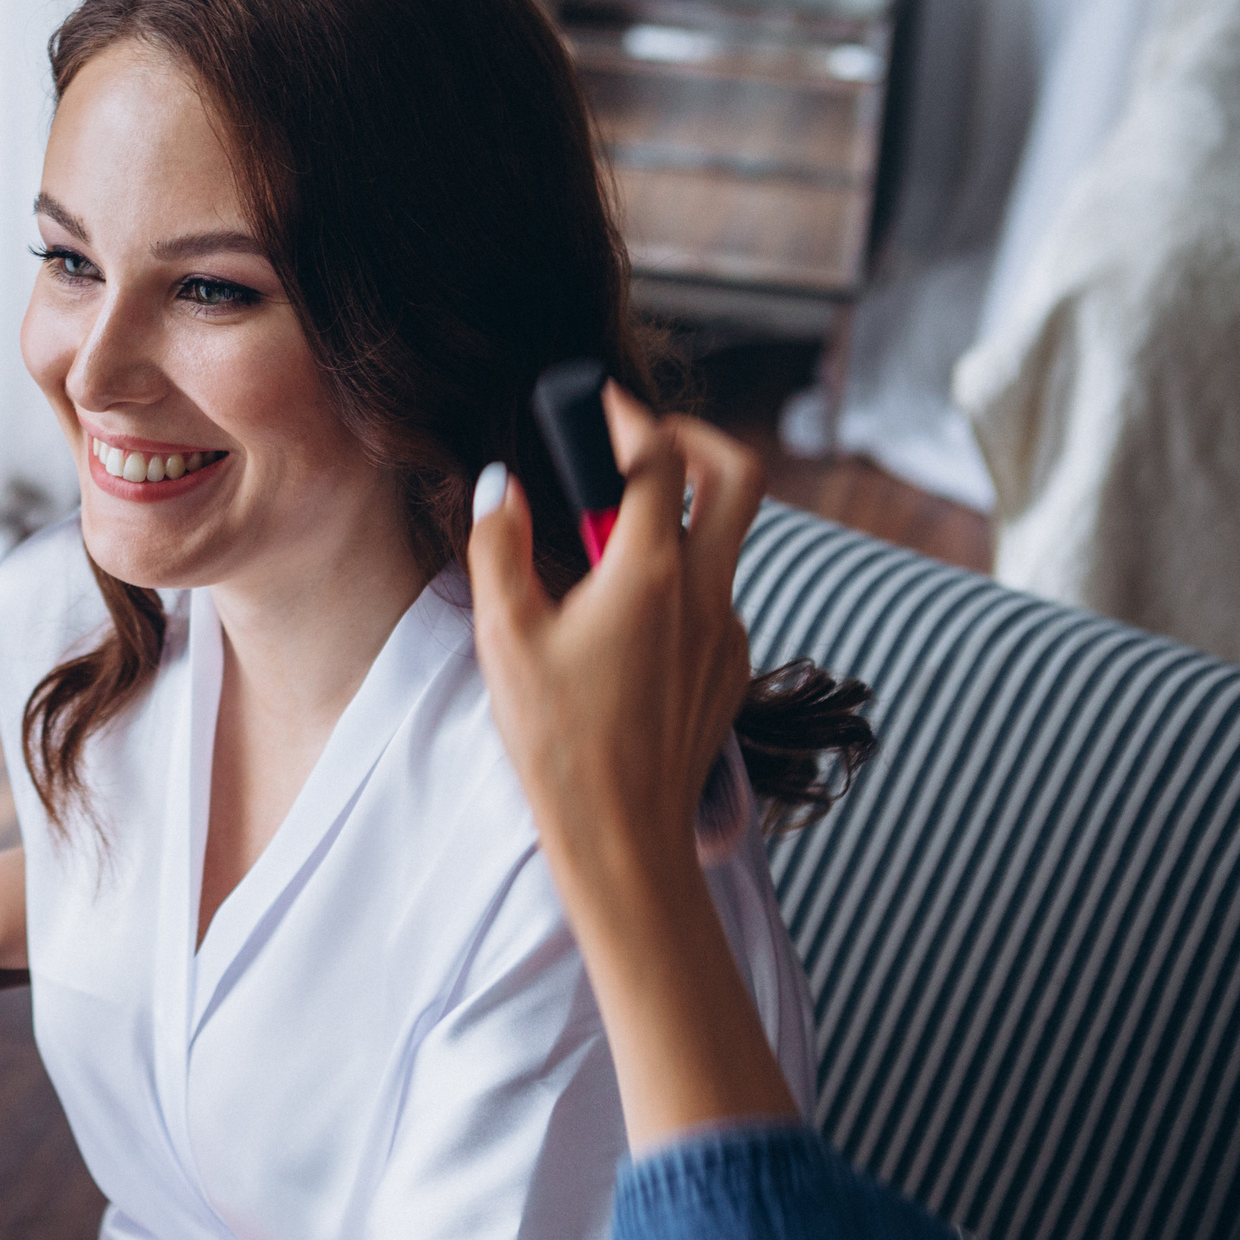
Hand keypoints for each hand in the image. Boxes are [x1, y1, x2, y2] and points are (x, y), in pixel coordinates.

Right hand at [467, 385, 799, 1146]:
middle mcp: (705, 590)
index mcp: (650, 572)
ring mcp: (726, 629)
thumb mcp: (506, 636)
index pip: (659, 458)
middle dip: (697, 435)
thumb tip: (502, 487)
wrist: (624, 838)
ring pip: (723, 540)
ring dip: (673, 520)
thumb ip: (500, 546)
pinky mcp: (729, 665)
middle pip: (739, 474)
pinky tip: (616, 626)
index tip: (598, 402)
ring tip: (600, 556)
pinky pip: (710, 596)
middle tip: (645, 438)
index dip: (628, 415)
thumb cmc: (559, 742)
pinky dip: (671, 582)